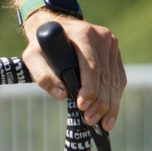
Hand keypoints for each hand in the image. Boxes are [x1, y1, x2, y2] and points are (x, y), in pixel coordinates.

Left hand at [24, 13, 125, 131]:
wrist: (55, 26)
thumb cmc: (42, 44)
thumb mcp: (32, 56)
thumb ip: (43, 75)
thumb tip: (61, 95)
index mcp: (83, 35)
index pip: (92, 67)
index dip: (90, 89)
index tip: (83, 107)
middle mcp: (102, 37)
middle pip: (106, 76)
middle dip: (100, 102)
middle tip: (91, 120)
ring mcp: (112, 44)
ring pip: (115, 80)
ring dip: (110, 104)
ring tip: (103, 124)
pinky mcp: (115, 53)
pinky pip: (119, 78)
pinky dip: (116, 97)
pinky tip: (110, 113)